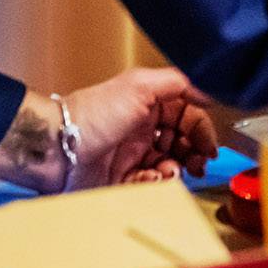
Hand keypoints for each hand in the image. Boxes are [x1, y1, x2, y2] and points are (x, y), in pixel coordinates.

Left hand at [62, 66, 221, 187]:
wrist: (57, 148)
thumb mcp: (139, 85)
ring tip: (172, 171)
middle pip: (182, 143)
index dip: (201, 129)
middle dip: (194, 153)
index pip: (187, 116)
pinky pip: (150, 185)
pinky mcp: (122, 180)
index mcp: (148, 105)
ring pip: (170, 166)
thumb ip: (177, 83)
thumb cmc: (92, 114)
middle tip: (198, 162)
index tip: (210, 144)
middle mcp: (142, 130)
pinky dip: (156, 183)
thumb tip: (209, 89)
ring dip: (177, 170)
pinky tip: (152, 179)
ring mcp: (132, 156)